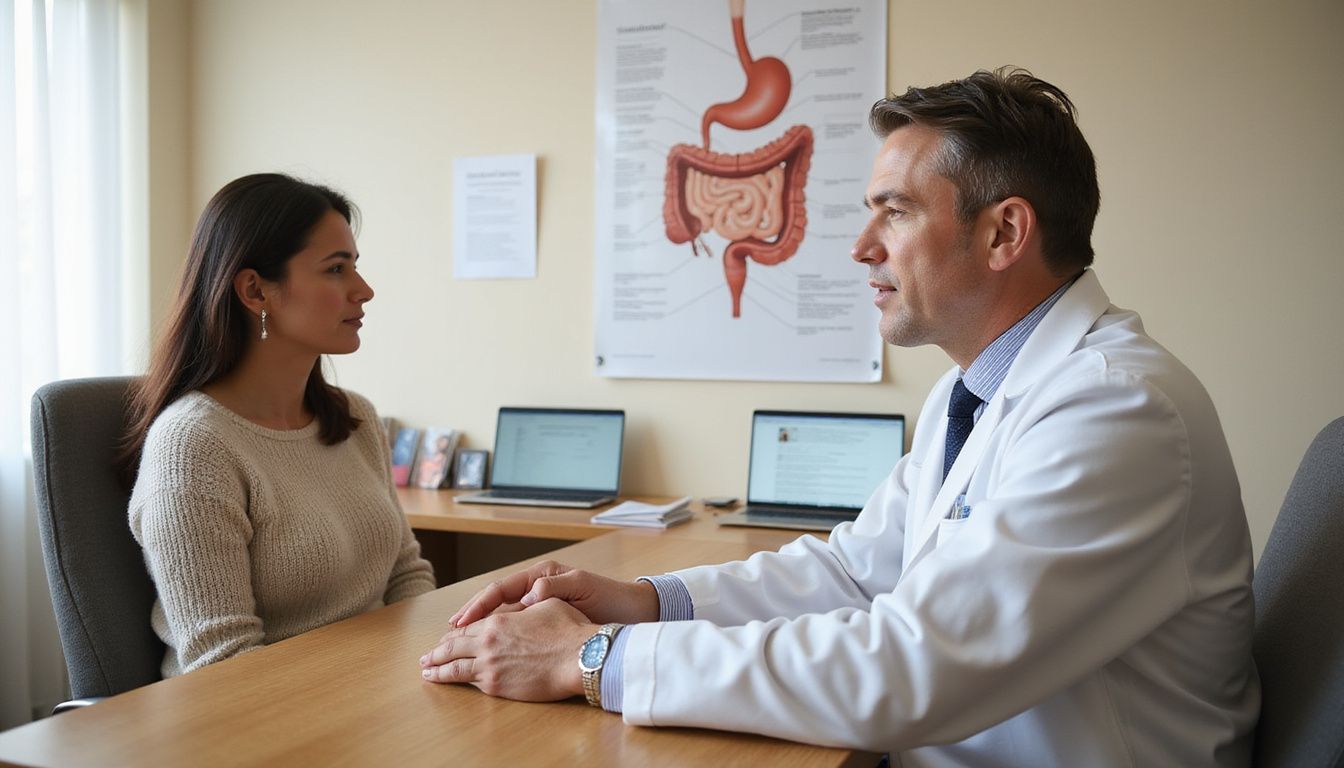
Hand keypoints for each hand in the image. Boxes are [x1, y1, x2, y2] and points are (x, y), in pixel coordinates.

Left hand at [420, 598, 593, 700]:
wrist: (579, 657)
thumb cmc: (568, 630)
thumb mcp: (547, 604)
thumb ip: (528, 602)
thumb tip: (526, 596)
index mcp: (497, 620)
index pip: (467, 627)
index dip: (455, 632)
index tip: (446, 636)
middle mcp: (488, 642)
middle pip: (452, 647)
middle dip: (436, 652)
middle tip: (425, 657)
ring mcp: (490, 666)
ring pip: (454, 668)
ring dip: (438, 670)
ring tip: (427, 672)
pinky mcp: (498, 686)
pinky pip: (471, 683)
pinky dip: (456, 682)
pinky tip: (449, 683)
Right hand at [449, 559, 659, 627]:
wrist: (635, 612)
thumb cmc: (611, 598)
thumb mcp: (583, 587)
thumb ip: (555, 586)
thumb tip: (528, 595)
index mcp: (542, 576)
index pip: (501, 589)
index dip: (479, 605)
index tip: (461, 621)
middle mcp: (537, 588)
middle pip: (495, 602)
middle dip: (470, 618)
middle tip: (447, 635)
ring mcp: (541, 605)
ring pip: (501, 617)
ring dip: (479, 630)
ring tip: (456, 644)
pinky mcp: (547, 621)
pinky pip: (515, 628)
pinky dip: (498, 638)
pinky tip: (486, 652)